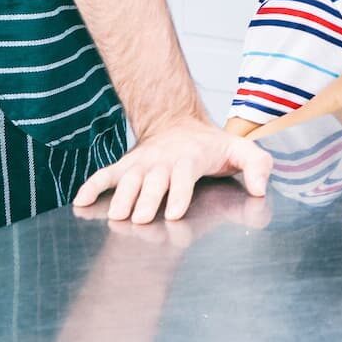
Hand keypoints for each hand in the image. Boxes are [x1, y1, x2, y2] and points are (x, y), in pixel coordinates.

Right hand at [74, 113, 272, 223]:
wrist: (179, 123)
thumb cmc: (212, 146)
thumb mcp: (240, 150)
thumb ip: (257, 166)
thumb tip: (261, 189)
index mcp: (191, 158)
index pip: (184, 175)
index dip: (179, 193)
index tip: (175, 213)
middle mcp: (163, 160)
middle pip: (153, 180)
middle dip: (147, 198)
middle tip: (141, 218)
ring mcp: (142, 163)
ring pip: (128, 178)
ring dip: (120, 195)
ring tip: (115, 215)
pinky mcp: (126, 165)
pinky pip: (106, 174)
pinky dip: (92, 185)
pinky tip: (80, 201)